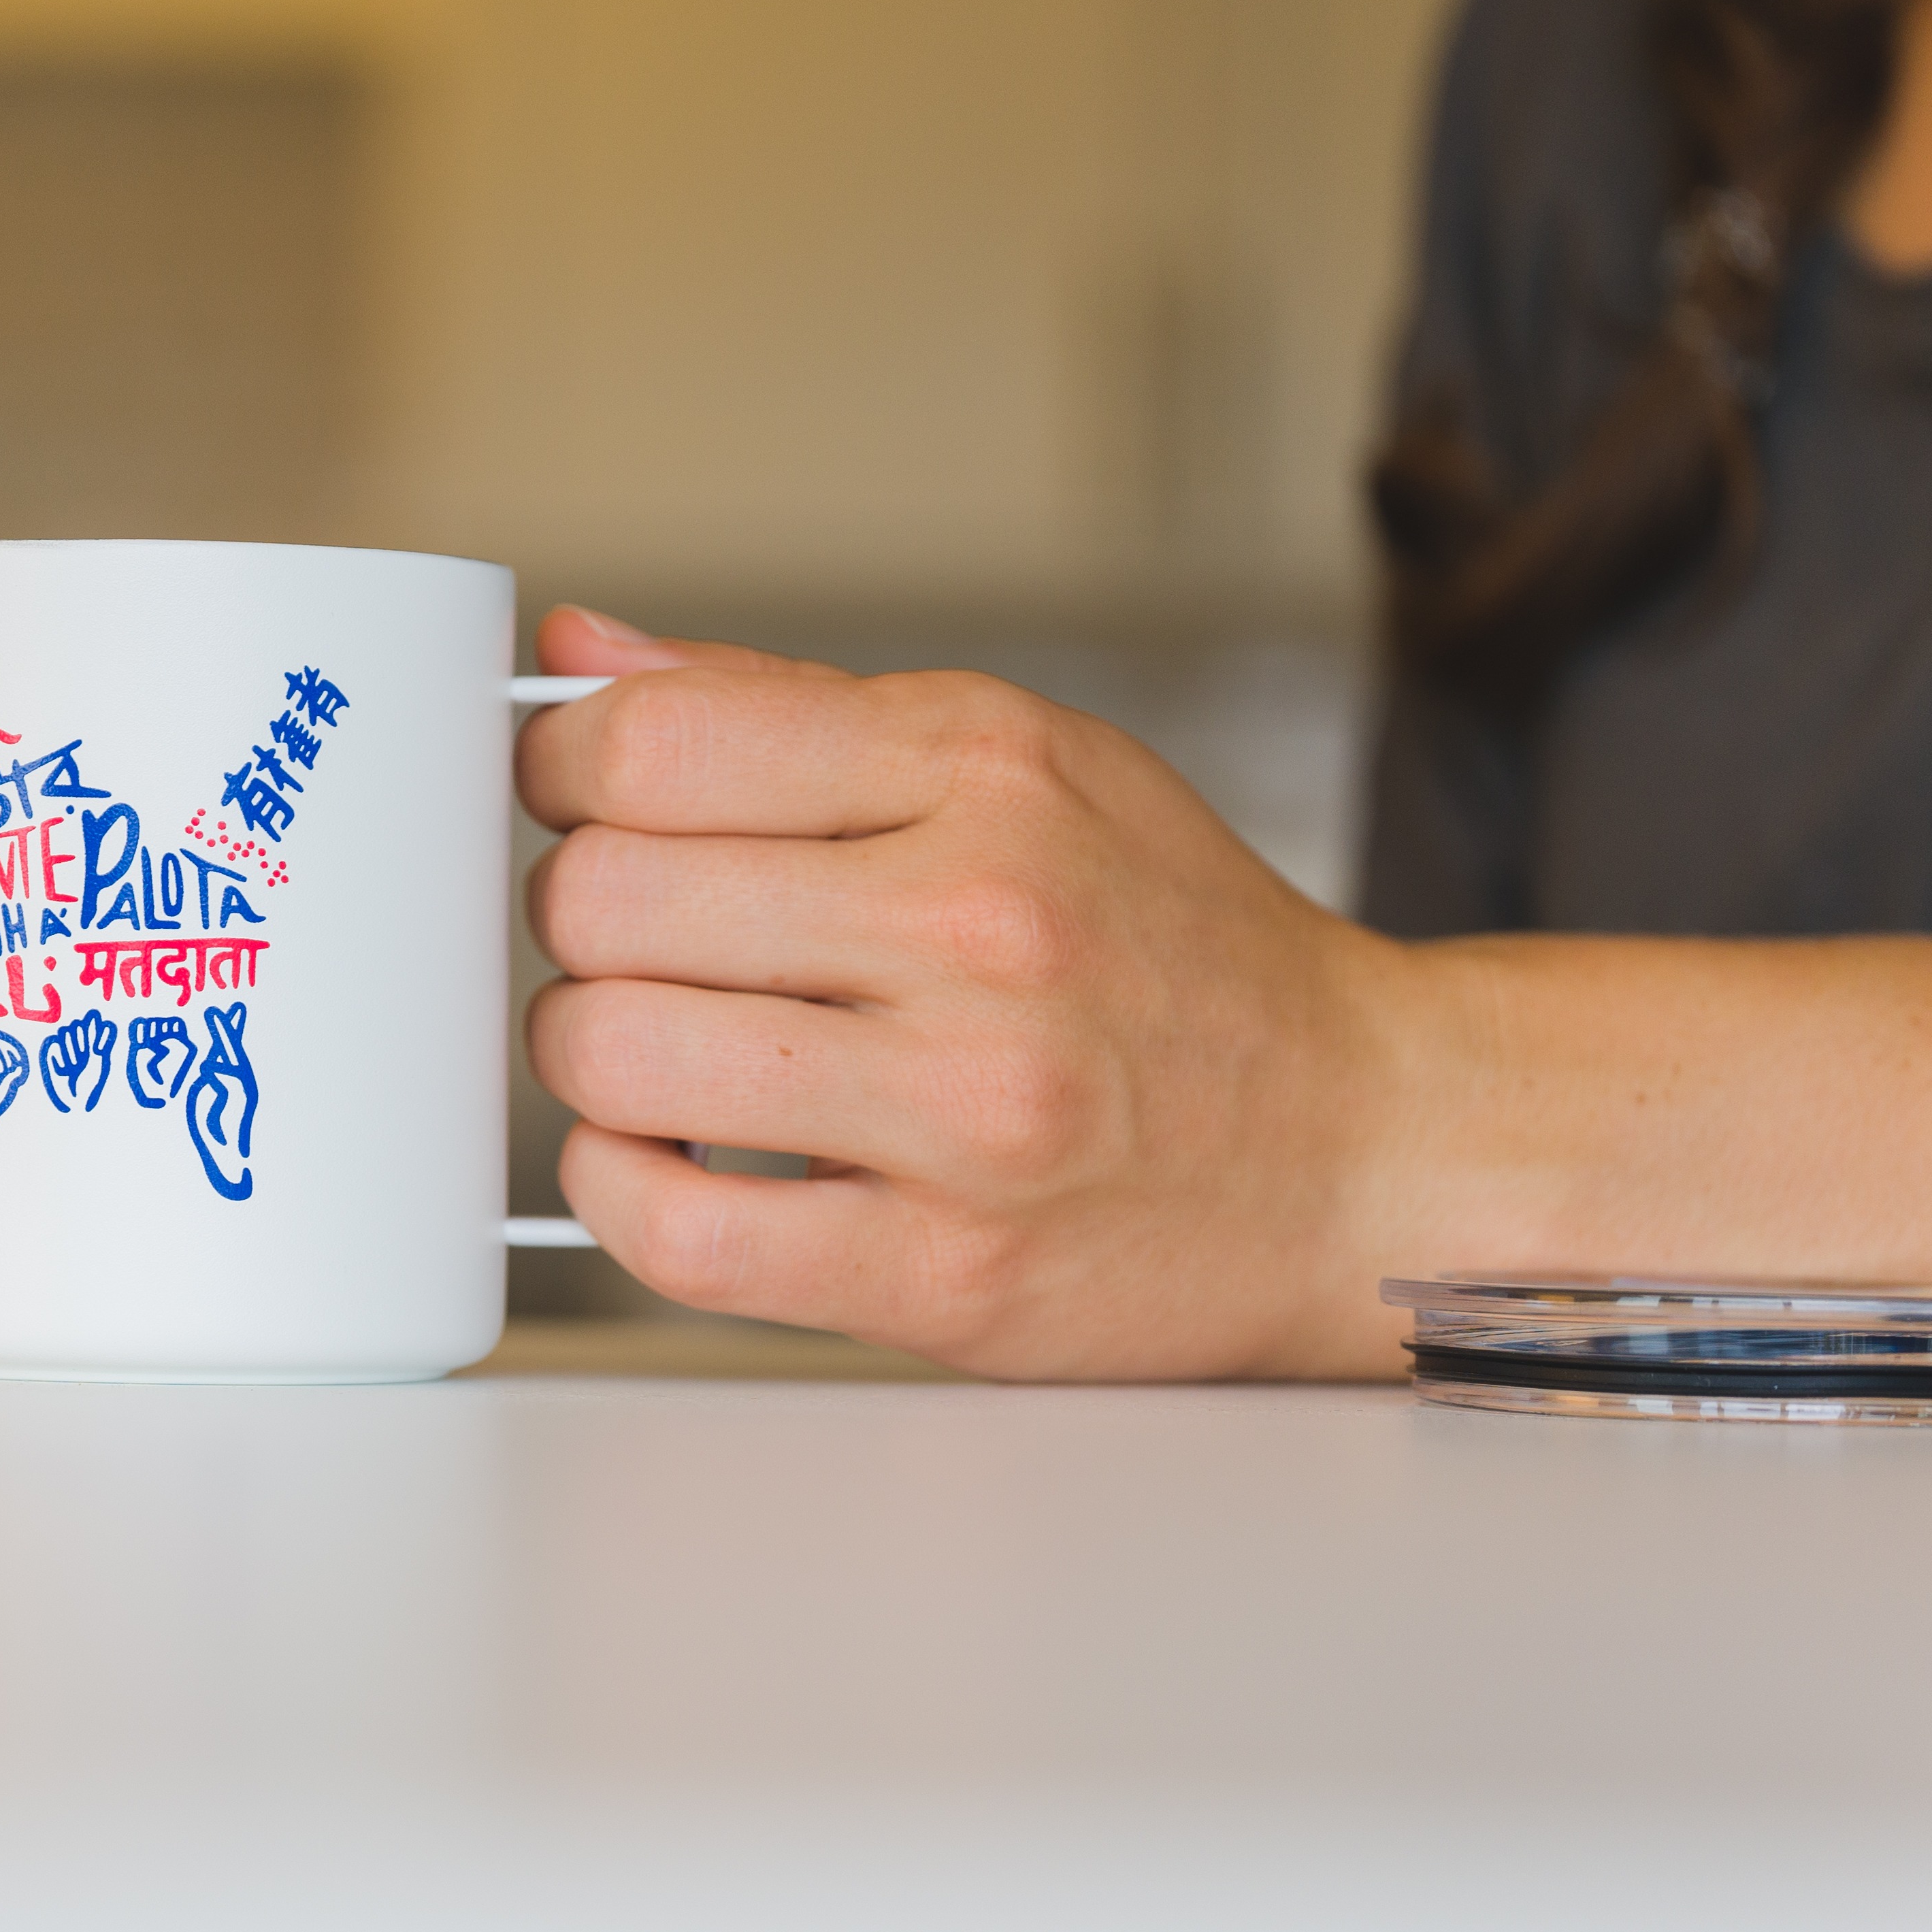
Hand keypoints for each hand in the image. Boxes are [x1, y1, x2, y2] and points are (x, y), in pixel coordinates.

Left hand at [518, 606, 1416, 1377]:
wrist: (1369, 1147)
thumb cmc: (1179, 955)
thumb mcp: (1026, 765)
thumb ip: (784, 709)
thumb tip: (575, 657)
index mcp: (986, 774)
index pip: (654, 743)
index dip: (562, 774)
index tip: (576, 804)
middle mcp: (979, 927)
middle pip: (605, 899)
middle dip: (577, 919)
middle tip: (635, 943)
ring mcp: (965, 1110)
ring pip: (612, 1057)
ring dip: (588, 1058)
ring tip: (659, 1052)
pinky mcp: (945, 1273)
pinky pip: (675, 1232)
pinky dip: (618, 1193)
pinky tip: (664, 1161)